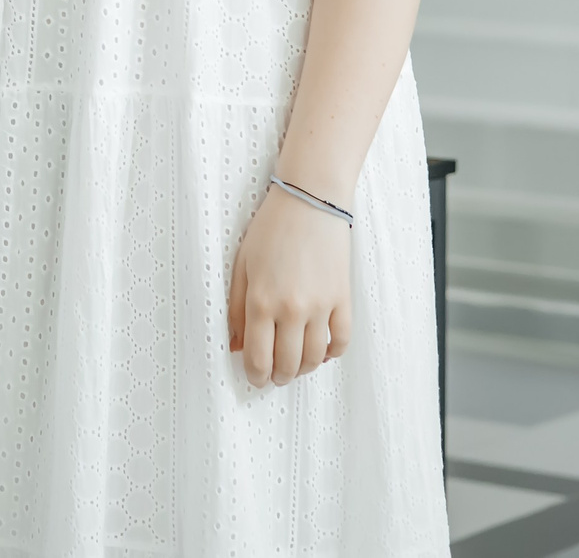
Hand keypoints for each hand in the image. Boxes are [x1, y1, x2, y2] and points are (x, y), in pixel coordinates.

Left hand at [227, 182, 351, 388]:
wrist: (310, 201)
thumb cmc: (271, 230)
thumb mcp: (241, 266)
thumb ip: (236, 309)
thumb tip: (236, 345)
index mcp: (261, 302)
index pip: (258, 358)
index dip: (255, 376)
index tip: (255, 378)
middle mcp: (292, 310)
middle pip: (287, 365)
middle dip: (278, 377)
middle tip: (274, 375)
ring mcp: (321, 306)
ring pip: (315, 359)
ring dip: (304, 369)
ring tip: (295, 366)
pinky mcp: (343, 299)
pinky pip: (341, 341)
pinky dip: (332, 354)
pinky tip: (321, 351)